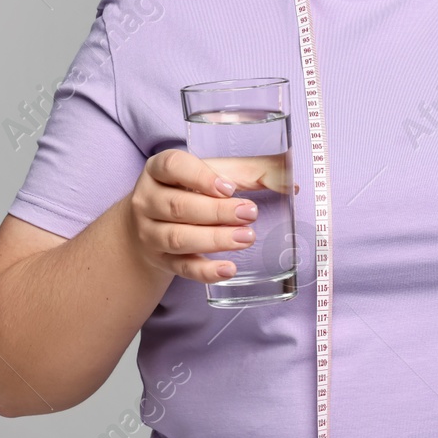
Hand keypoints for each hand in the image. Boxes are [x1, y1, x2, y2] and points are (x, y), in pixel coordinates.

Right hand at [125, 149, 297, 283]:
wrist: (150, 224)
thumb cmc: (192, 190)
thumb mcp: (214, 173)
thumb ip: (251, 171)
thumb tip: (290, 180)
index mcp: (160, 169)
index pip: (172, 166)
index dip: (200, 176)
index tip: (228, 187)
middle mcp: (148, 199)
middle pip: (178, 206)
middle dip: (217, 212)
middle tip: (250, 214)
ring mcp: (150, 232)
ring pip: (177, 238)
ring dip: (214, 240)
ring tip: (247, 239)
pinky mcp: (160, 260)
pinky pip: (181, 268)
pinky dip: (206, 271)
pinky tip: (229, 269)